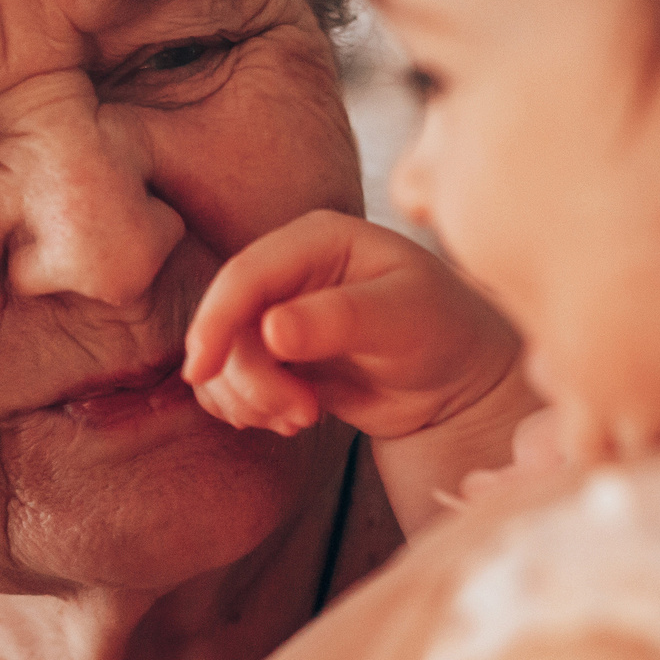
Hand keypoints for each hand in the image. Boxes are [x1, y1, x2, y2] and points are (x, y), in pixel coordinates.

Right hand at [182, 210, 525, 440]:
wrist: (456, 379)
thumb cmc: (443, 332)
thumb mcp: (403, 318)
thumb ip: (340, 320)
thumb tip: (271, 329)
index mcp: (317, 240)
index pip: (246, 274)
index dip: (216, 320)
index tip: (203, 369)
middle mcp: (288, 271)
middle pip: (227, 324)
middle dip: (250, 379)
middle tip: (302, 416)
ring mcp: (276, 313)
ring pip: (222, 359)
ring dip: (250, 400)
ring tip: (304, 418)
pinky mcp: (272, 356)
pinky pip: (229, 384)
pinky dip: (248, 409)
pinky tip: (292, 419)